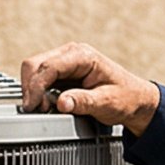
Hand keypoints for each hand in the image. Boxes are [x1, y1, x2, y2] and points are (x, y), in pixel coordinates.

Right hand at [19, 44, 158, 133]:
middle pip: (35, 64)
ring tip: (43, 108)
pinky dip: (38, 92)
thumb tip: (61, 103)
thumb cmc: (126, 97)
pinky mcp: (62, 73)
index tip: (33, 105)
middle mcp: (71, 54)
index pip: (49, 66)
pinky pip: (41, 78)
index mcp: (83, 56)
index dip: (36, 86)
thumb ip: (83, 102)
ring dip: (33, 90)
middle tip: (35, 109)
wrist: (135, 100)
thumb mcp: (107, 102)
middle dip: (30, 87)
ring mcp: (65, 62)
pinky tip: (46, 104)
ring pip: (34, 70)